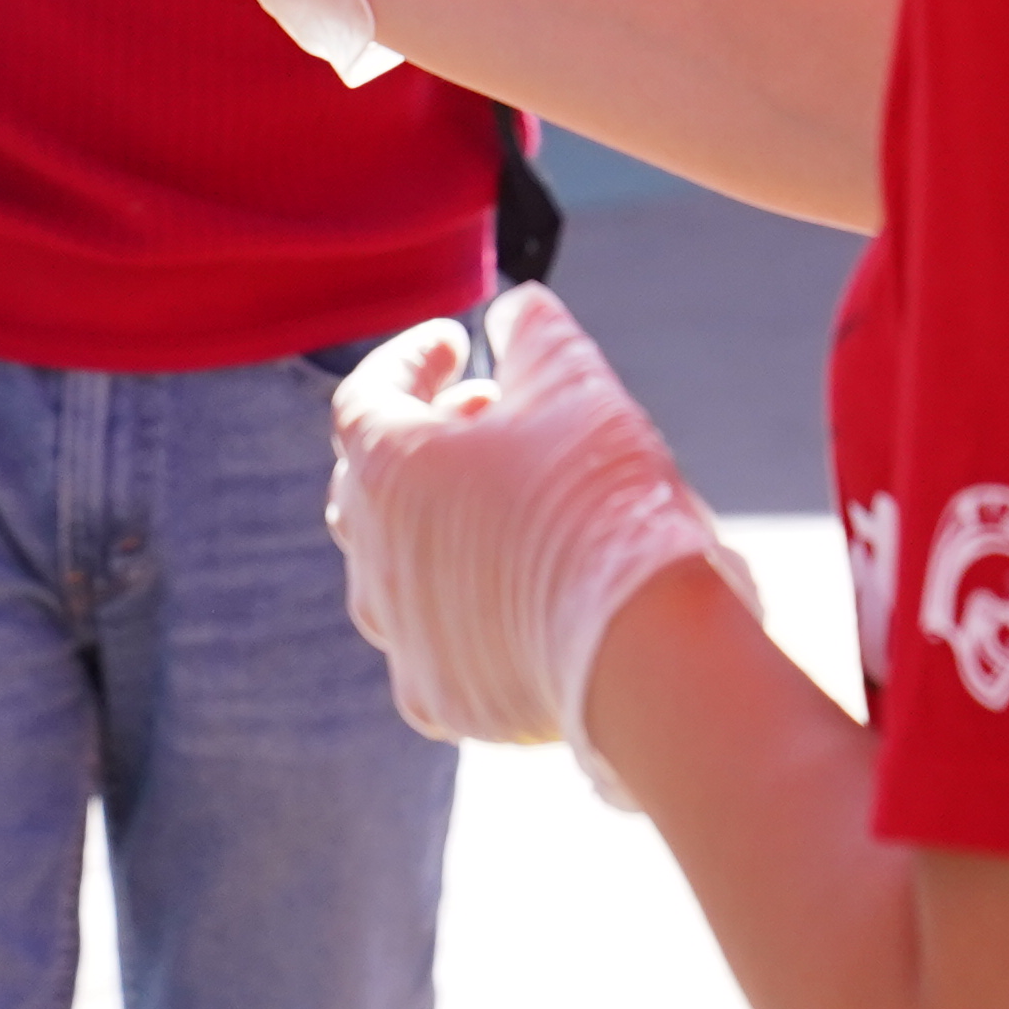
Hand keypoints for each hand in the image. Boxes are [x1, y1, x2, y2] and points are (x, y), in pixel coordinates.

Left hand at [329, 283, 755, 802]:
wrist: (643, 657)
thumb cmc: (605, 506)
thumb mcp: (577, 384)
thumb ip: (535, 334)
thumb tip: (515, 311)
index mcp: (388, 469)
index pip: (365, 394)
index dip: (410, 360)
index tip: (455, 342)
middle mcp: (373, 555)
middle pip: (367, 479)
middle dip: (423, 436)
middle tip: (488, 416)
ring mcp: (400, 635)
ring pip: (390, 564)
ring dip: (435, 520)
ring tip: (506, 499)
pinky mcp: (439, 697)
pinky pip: (431, 638)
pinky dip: (461, 600)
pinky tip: (516, 588)